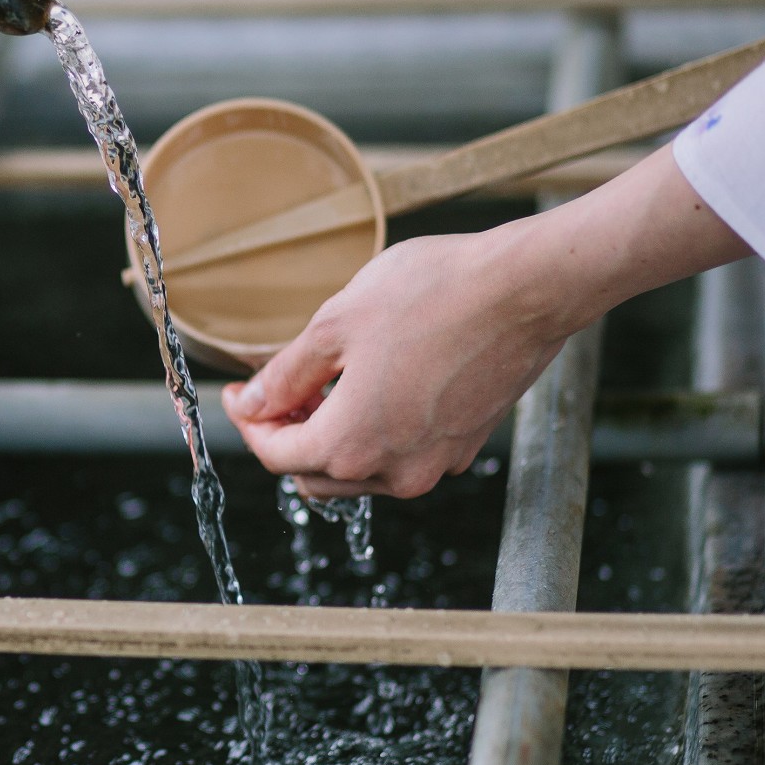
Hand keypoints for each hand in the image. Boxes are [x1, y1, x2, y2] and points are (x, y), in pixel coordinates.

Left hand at [218, 229, 572, 497]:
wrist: (526, 289)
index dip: (247, 424)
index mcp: (350, 445)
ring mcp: (435, 464)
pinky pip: (401, 458)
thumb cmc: (430, 295)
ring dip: (330, 440)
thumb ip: (286, 374)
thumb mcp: (335, 325)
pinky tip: (372, 389)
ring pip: (358, 474)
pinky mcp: (465, 447)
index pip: (275, 456)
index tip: (238, 393)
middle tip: (276, 391)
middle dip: (286, 437)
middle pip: (313, 475)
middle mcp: (394, 472)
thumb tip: (254, 403)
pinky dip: (374, 437)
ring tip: (323, 386)